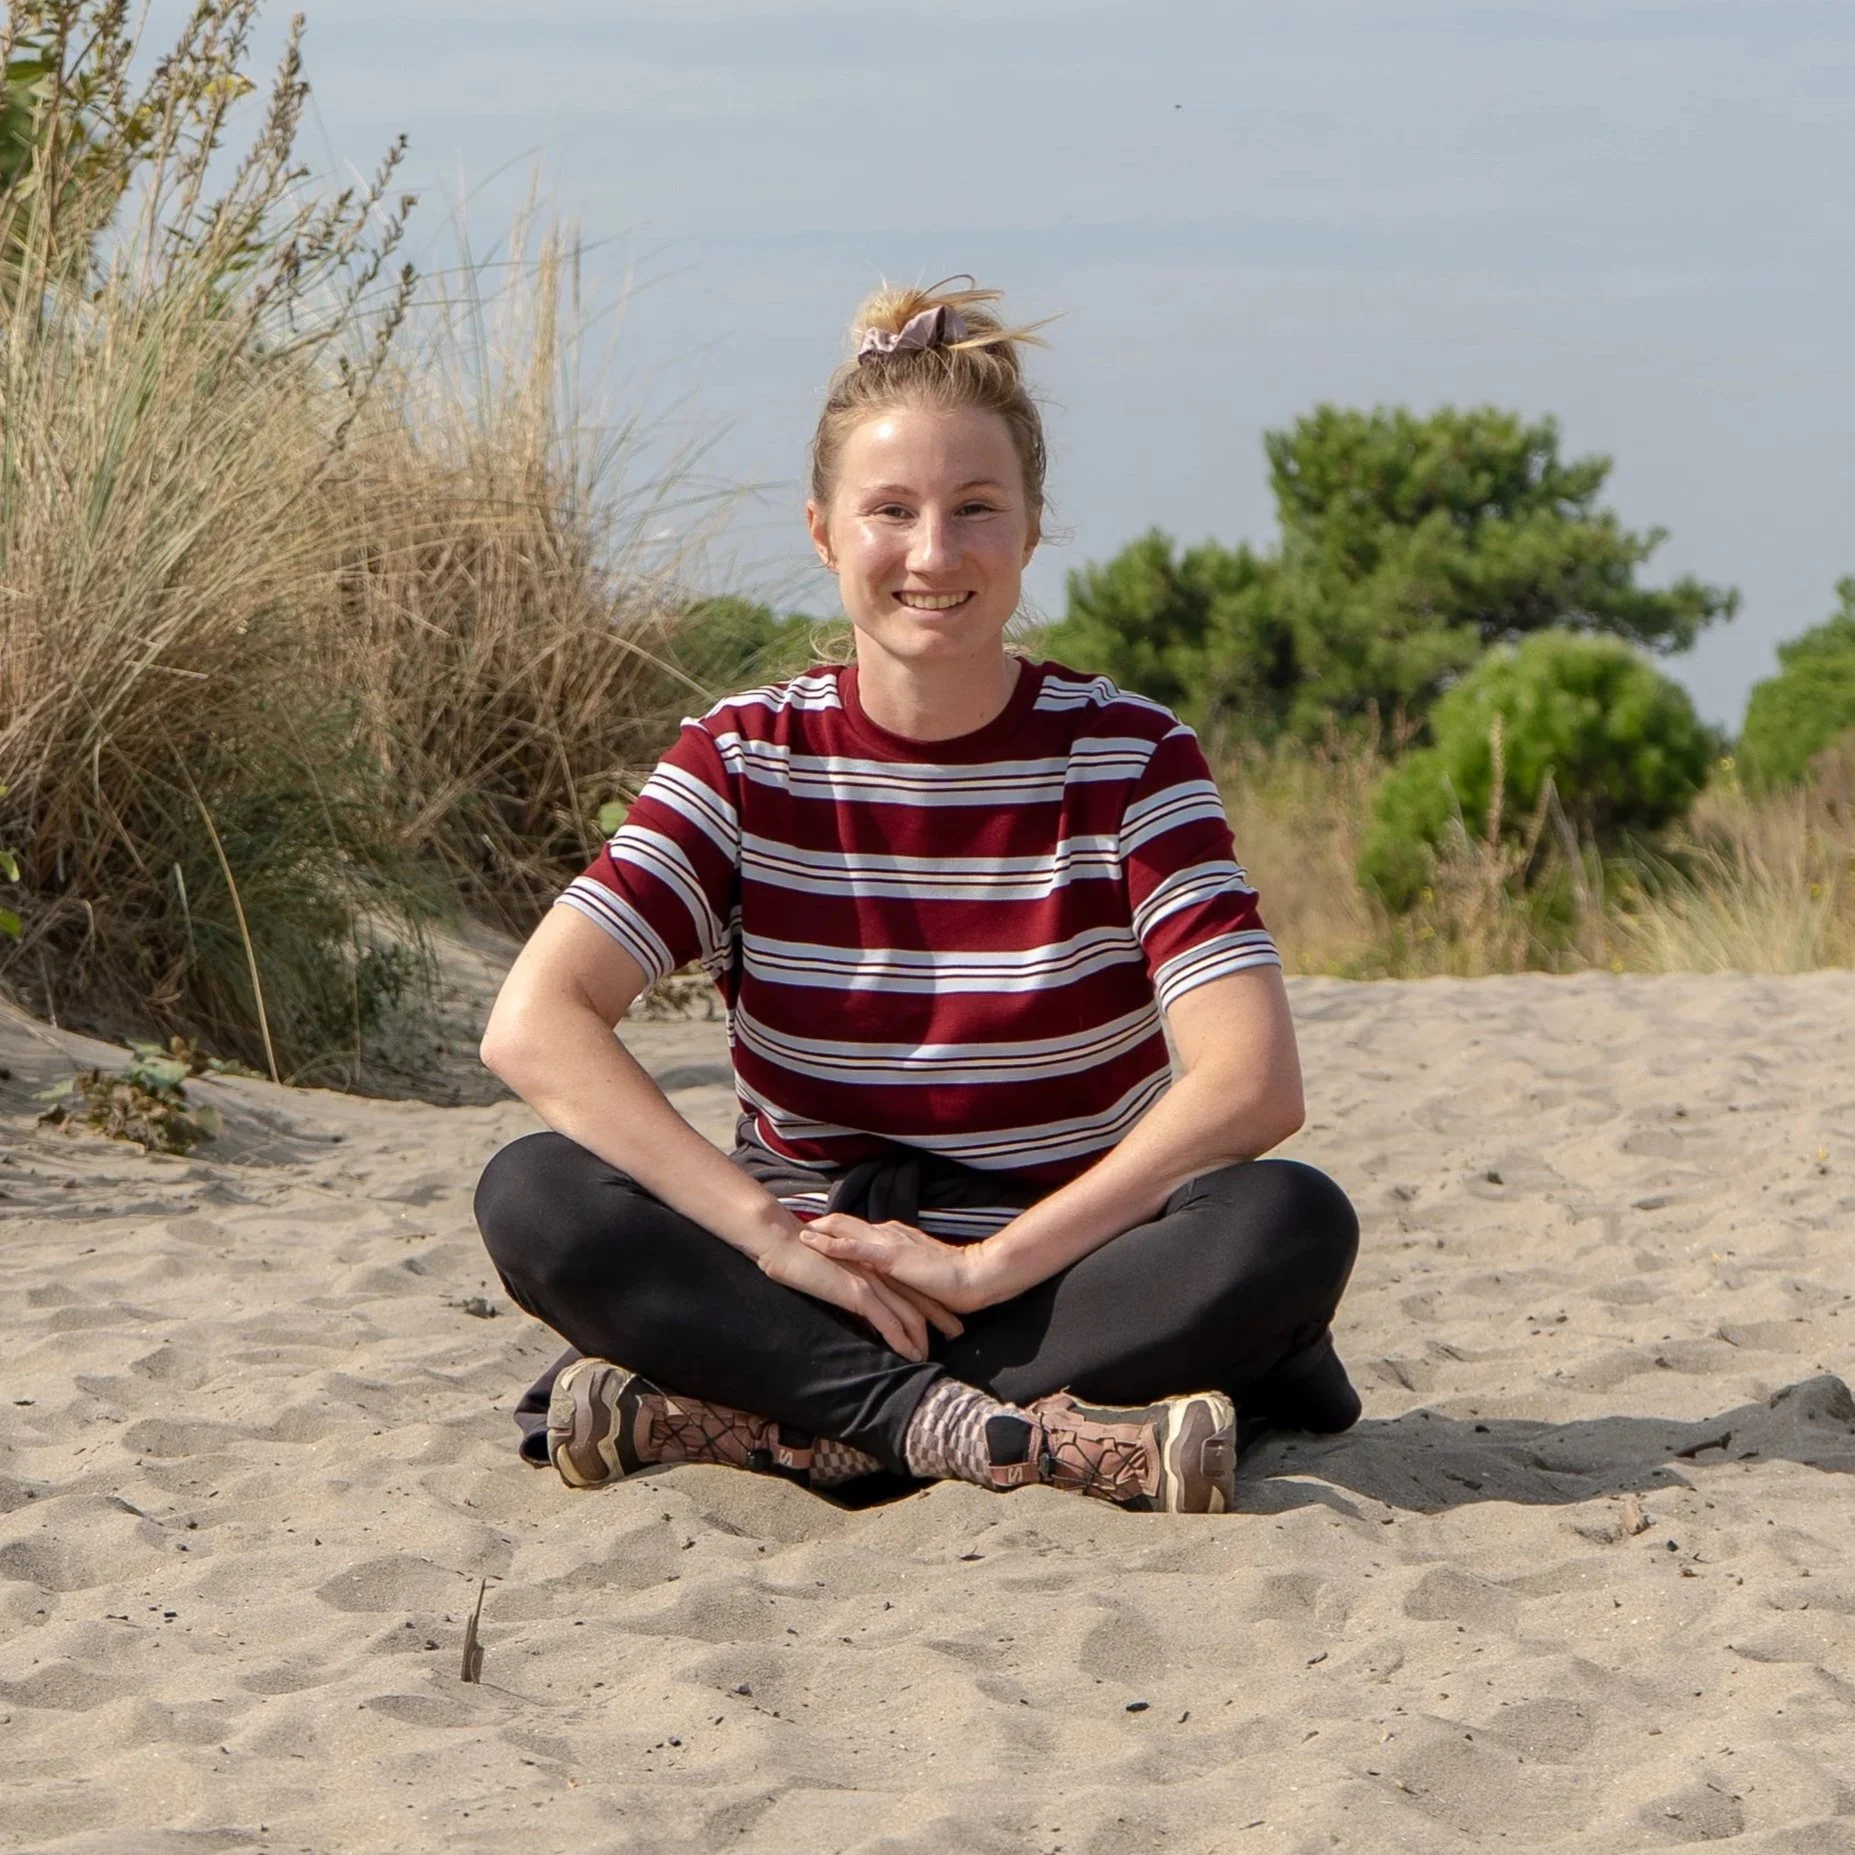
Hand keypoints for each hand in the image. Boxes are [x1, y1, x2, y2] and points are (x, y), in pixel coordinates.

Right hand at [756, 1233, 946, 1360]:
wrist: (782, 1242)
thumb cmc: (799, 1257)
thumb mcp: (832, 1271)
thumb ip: (849, 1283)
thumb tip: (859, 1304)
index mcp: (872, 1265)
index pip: (908, 1286)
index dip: (928, 1302)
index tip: (943, 1317)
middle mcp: (877, 1272)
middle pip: (917, 1299)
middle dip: (938, 1318)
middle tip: (956, 1335)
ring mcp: (870, 1282)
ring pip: (908, 1313)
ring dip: (922, 1337)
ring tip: (930, 1357)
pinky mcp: (859, 1292)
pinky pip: (887, 1321)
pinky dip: (901, 1341)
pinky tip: (910, 1357)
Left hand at [799, 1214, 990, 1315]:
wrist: (973, 1277)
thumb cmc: (951, 1280)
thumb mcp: (918, 1273)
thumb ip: (900, 1273)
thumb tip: (883, 1282)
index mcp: (895, 1236)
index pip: (859, 1229)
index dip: (835, 1229)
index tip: (814, 1230)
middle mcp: (888, 1233)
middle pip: (846, 1222)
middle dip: (820, 1224)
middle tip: (794, 1226)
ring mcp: (888, 1242)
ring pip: (844, 1228)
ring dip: (818, 1230)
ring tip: (794, 1231)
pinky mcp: (889, 1256)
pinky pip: (853, 1247)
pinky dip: (830, 1243)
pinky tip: (811, 1242)